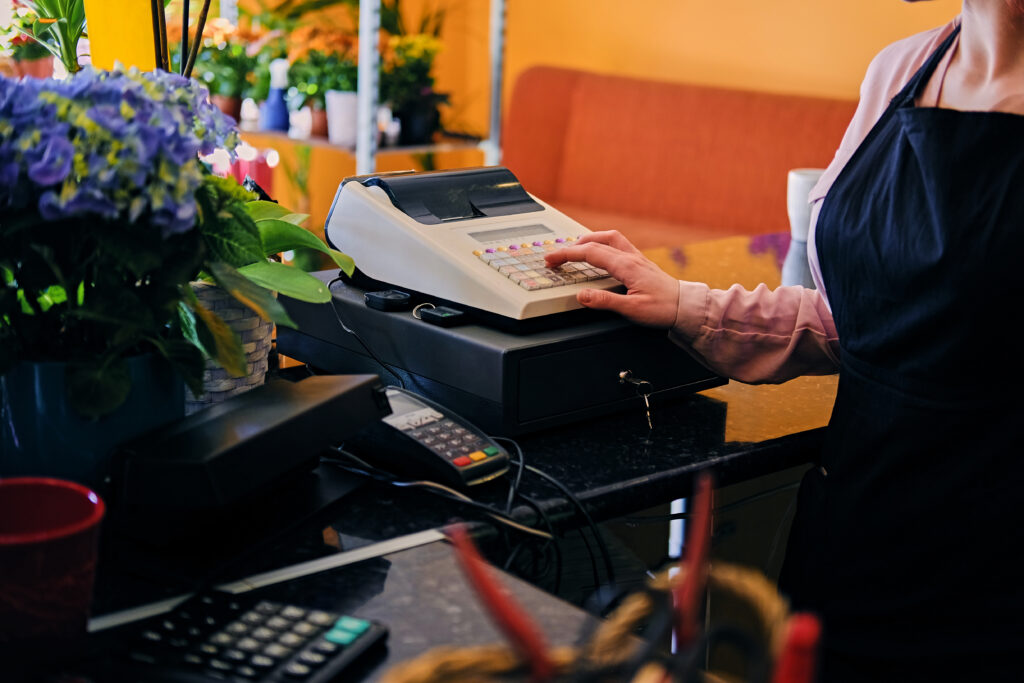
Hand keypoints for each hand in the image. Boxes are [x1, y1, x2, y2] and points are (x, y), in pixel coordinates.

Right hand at [545, 230, 679, 327]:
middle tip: (557, 255)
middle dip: (573, 246)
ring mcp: (636, 258)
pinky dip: (602, 243)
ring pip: (608, 238)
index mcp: (626, 266)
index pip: (589, 253)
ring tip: (575, 248)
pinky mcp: (640, 262)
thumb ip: (604, 302)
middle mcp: (631, 257)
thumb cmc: (663, 309)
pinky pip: (618, 244)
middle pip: (596, 241)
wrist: (684, 306)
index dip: (567, 254)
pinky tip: (600, 252)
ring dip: (589, 239)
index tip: (551, 259)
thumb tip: (581, 295)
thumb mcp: (632, 310)